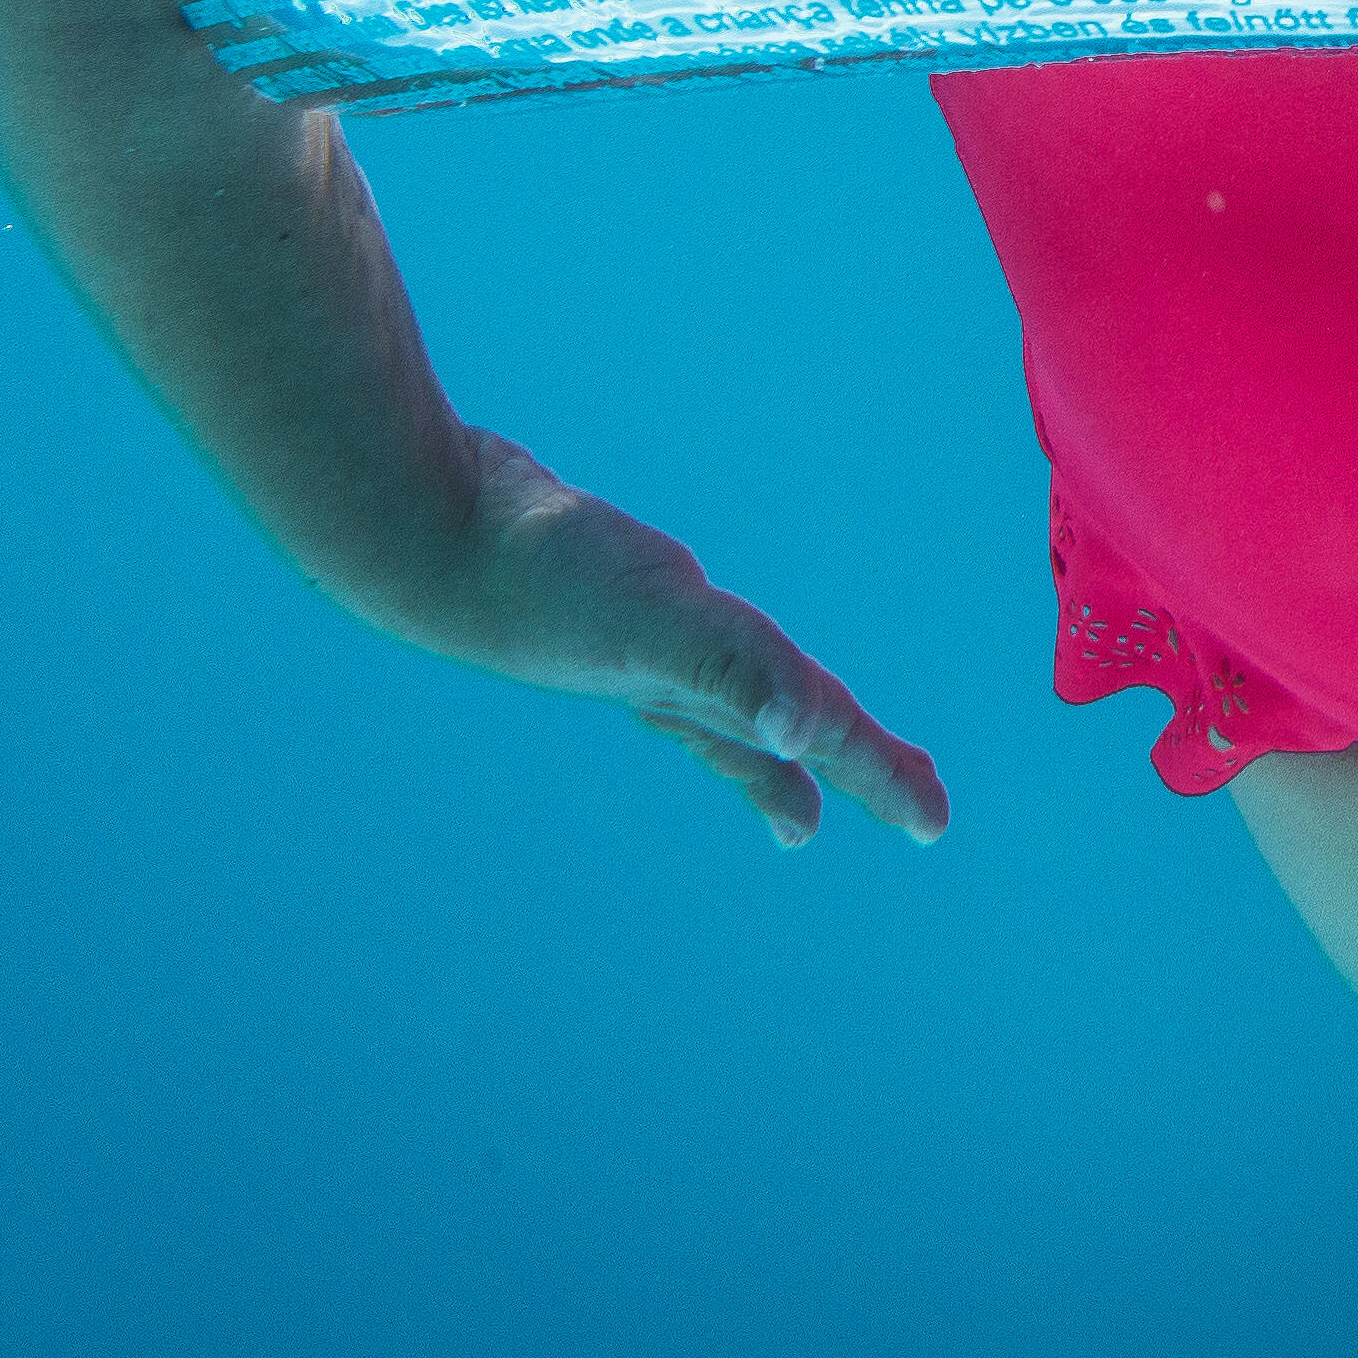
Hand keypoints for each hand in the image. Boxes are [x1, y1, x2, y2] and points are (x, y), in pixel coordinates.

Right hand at [418, 432, 950, 848]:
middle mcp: (677, 670)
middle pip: (785, 725)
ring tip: (795, 766)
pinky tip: (683, 657)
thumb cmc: (545, 577)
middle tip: (911, 807)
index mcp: (708, 678)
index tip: (934, 825)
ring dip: (772, 728)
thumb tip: (805, 732)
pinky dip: (697, 662)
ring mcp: (634, 637)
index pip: (817, 729)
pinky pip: (673, 642)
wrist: (423, 531)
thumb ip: (735, 673)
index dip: (879, 771)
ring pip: (728, 692)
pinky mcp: (601, 589)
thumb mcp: (660, 623)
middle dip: (849, 763)